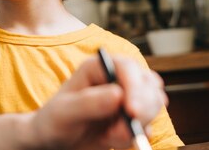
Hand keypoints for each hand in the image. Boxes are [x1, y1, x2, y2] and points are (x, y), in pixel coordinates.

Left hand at [29, 55, 166, 149]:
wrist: (55, 142)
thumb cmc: (54, 121)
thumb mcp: (64, 112)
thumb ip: (88, 103)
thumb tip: (118, 95)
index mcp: (98, 67)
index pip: (127, 67)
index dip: (135, 87)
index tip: (132, 112)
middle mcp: (116, 78)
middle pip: (148, 84)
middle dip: (141, 109)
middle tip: (121, 132)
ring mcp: (127, 97)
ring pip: (154, 103)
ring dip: (139, 124)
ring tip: (110, 136)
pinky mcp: (132, 117)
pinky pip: (148, 125)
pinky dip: (135, 136)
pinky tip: (112, 140)